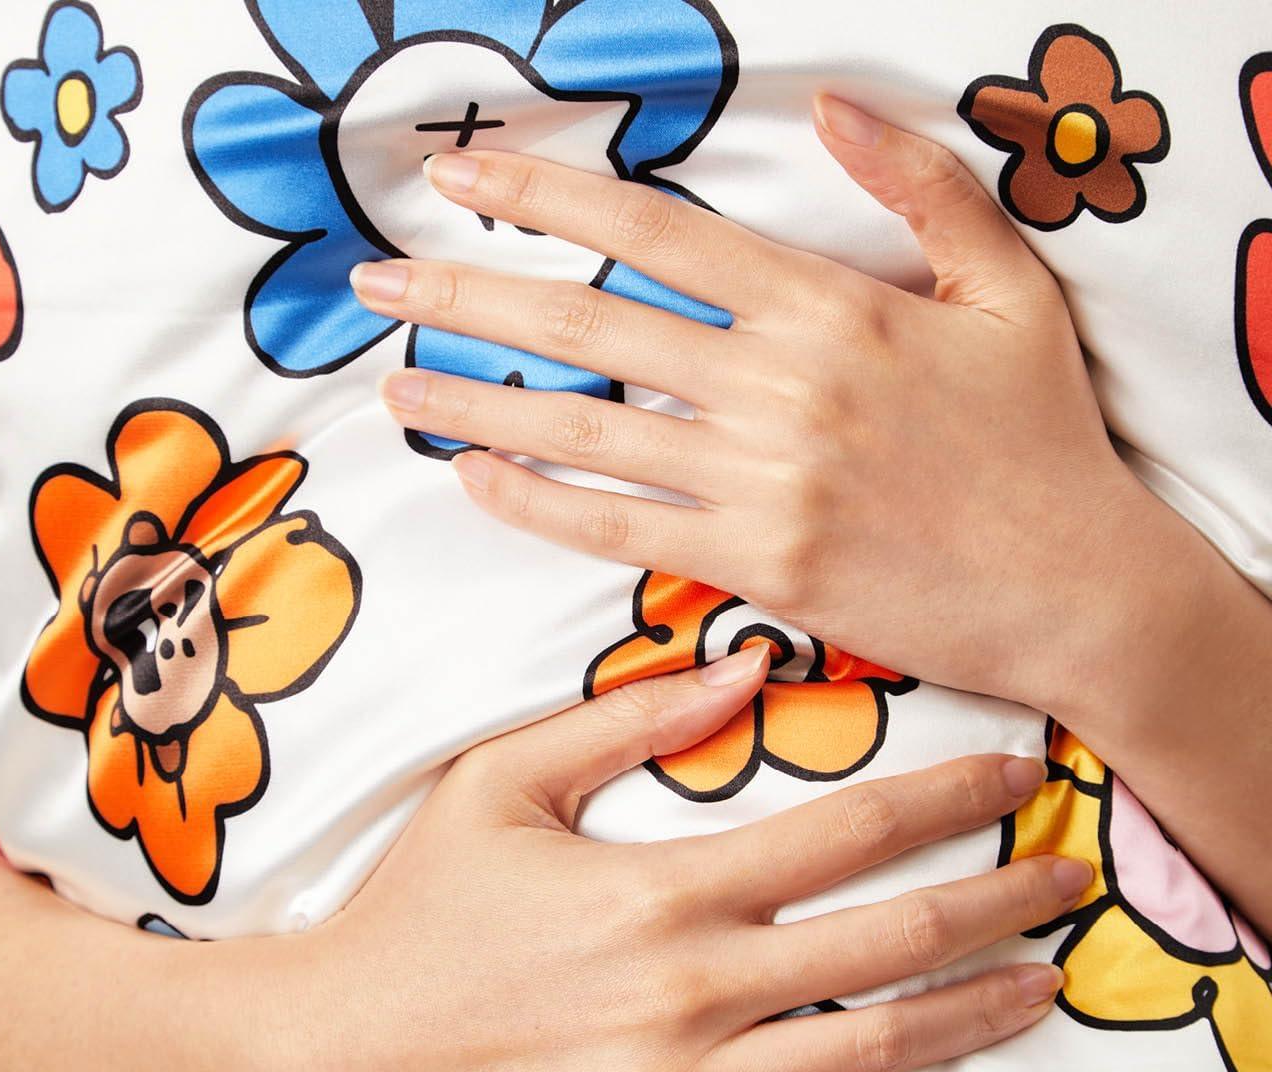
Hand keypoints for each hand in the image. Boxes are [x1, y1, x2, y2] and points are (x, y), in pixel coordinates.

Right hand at [293, 650, 1090, 1071]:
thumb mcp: (502, 783)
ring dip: (978, 1011)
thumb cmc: (423, 907)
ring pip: (875, 1051)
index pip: (848, 830)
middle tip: (1071, 876)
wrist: (343, 1051)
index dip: (947, 799)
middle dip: (1000, 901)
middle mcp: (696, 991)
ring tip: (1046, 979)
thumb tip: (744, 666)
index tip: (1015, 779)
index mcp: (664, 888)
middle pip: (892, 940)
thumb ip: (625, 722)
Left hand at [350, 99, 1172, 712]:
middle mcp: (778, 387)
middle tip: (376, 279)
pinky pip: (617, 527)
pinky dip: (537, 502)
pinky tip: (474, 477)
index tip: (461, 177)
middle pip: (588, 325)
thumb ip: (922, 186)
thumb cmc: (1041, 441)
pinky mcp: (755, 566)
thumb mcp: (1006, 289)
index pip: (654, 228)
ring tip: (394, 384)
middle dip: (467, 296)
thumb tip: (835, 106)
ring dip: (474, 403)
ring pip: (583, 430)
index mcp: (830, 305)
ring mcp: (760, 482)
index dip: (544, 195)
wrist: (1074, 588)